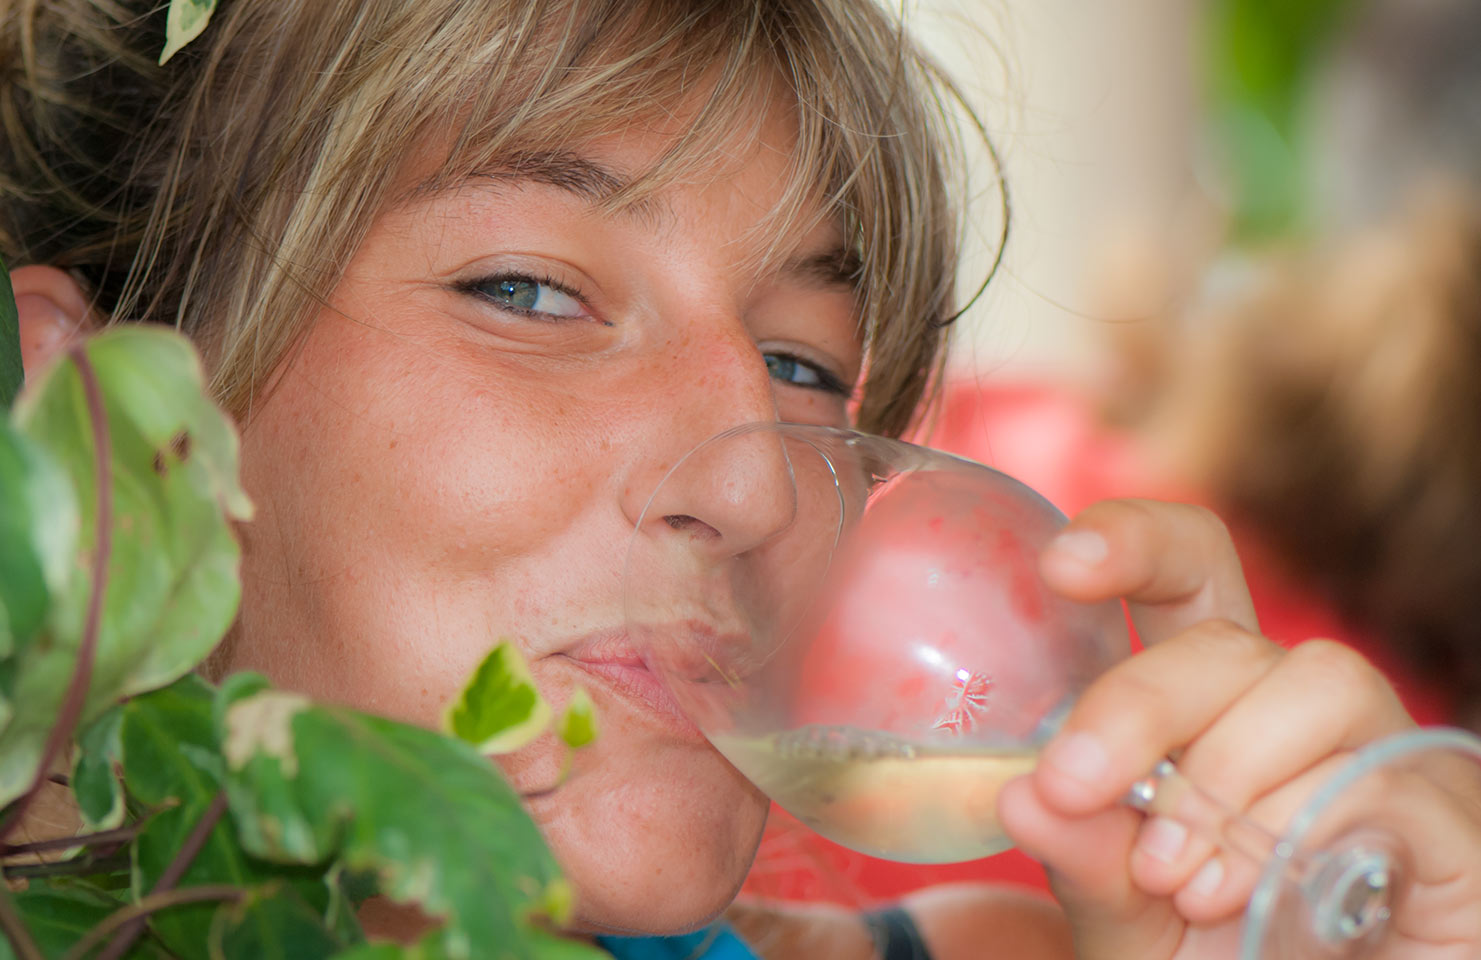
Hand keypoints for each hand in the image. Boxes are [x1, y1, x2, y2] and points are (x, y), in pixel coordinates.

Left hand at [997, 499, 1480, 958]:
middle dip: (1136, 704)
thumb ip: (1085, 863)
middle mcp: (1295, 714)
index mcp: (1209, 710)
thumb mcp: (1126, 925)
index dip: (1133, 542)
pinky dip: (1302, 828)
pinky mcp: (1448, 821)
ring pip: (1315, 682)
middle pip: (1226, 638)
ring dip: (1226, 775)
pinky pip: (1384, 776)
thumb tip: (1024, 793)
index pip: (1186, 575)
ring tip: (1178, 876)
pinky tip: (1255, 895)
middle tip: (1074, 787)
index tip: (1062, 565)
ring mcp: (1382, 755)